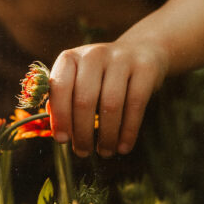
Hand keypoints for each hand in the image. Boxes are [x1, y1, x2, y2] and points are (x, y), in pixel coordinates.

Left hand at [48, 40, 167, 157]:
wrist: (142, 51)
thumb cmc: (101, 76)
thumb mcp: (78, 80)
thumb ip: (64, 101)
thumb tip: (58, 131)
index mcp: (71, 58)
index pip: (60, 87)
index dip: (60, 116)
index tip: (62, 140)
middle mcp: (94, 54)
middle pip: (85, 99)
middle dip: (83, 132)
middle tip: (83, 152)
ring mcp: (121, 58)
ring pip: (111, 104)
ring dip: (106, 135)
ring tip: (105, 152)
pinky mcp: (145, 68)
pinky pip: (135, 104)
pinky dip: (128, 130)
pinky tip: (123, 147)